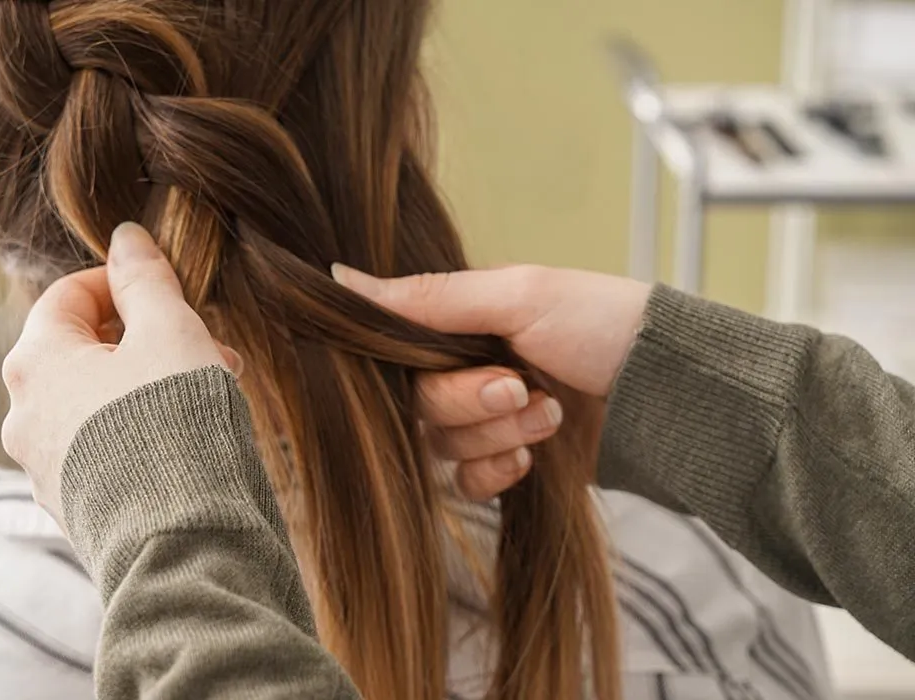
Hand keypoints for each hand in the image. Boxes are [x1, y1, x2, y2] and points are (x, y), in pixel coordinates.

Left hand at [0, 222, 241, 525]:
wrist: (182, 537)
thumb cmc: (174, 423)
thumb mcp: (171, 331)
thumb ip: (146, 280)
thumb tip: (127, 237)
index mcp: (38, 362)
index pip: (67, 296)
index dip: (120, 281)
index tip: (167, 288)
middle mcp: (27, 414)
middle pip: (85, 351)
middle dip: (149, 338)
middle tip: (206, 344)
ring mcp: (47, 465)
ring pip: (99, 401)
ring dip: (152, 383)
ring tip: (213, 390)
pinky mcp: (76, 504)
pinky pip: (106, 446)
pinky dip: (143, 427)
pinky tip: (192, 435)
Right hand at [335, 264, 650, 499]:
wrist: (667, 391)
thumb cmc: (601, 322)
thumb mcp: (517, 295)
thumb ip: (428, 298)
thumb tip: (339, 279)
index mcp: (460, 321)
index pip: (395, 349)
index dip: (409, 366)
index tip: (449, 361)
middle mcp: (463, 367)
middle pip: (417, 404)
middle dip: (468, 401)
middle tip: (519, 386)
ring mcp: (484, 418)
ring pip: (441, 446)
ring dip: (495, 434)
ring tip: (549, 412)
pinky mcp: (506, 461)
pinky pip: (466, 483)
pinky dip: (497, 473)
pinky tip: (534, 455)